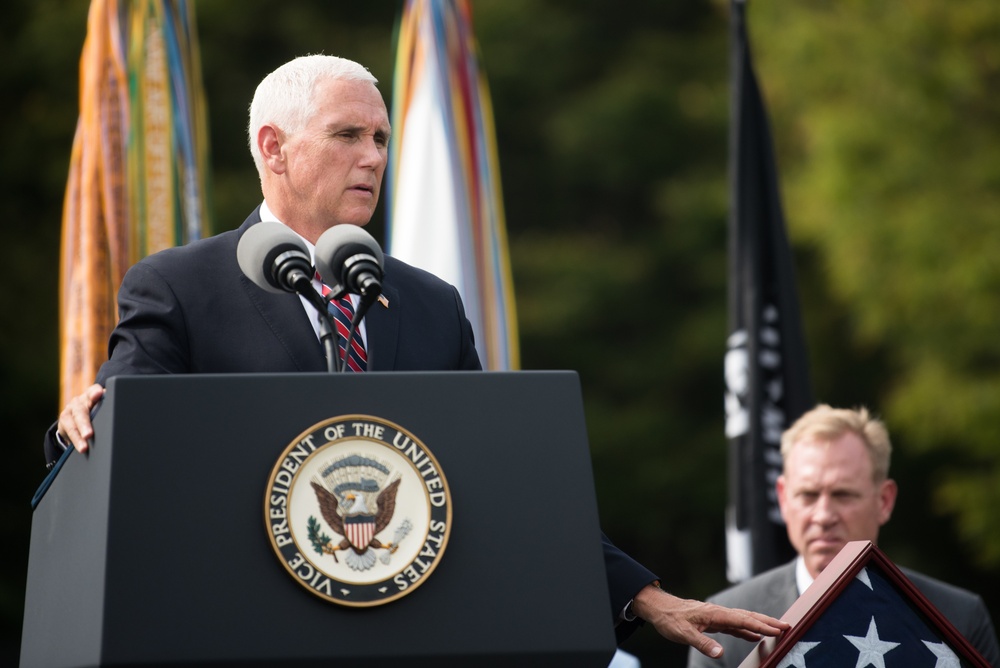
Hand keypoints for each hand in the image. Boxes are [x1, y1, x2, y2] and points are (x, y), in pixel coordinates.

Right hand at [57, 383, 104, 453]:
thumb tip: (130, 413)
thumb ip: (111, 406)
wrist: (80, 415)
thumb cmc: (99, 410)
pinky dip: (74, 440)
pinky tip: (80, 447)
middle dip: (84, 424)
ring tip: (84, 448)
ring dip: (78, 437)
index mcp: (91, 394)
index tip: (98, 395)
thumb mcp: (104, 405)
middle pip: (81, 412)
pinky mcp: (64, 421)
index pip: (93, 391)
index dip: (95, 393)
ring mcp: (70, 411)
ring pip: (72, 424)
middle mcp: (79, 401)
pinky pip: (68, 432)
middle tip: (89, 435)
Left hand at [632, 583, 788, 658]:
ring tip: (777, 630)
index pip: (743, 620)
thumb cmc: (670, 619)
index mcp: (715, 614)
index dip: (762, 625)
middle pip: (748, 616)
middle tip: (787, 626)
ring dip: (761, 624)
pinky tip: (755, 637)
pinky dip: (748, 630)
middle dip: (768, 621)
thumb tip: (721, 653)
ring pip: (744, 620)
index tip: (778, 629)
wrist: (660, 609)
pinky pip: (735, 626)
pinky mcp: (714, 621)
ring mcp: (717, 616)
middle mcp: (719, 613)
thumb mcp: (684, 634)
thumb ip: (703, 643)